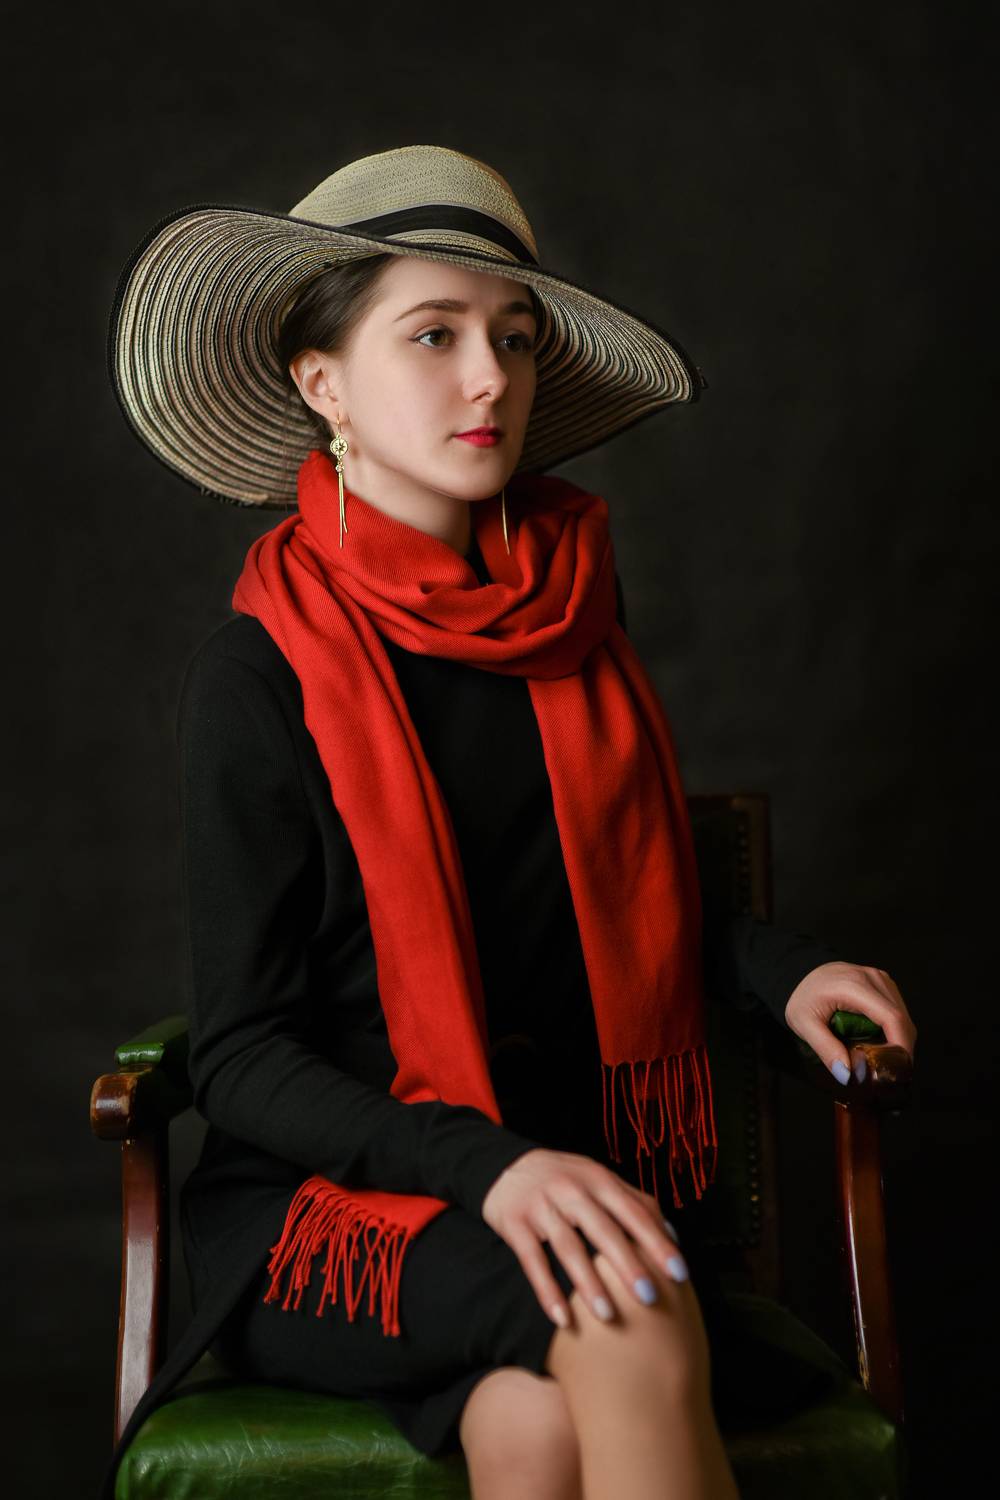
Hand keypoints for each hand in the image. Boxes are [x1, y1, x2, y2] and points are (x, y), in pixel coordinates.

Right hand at [480, 1146, 689, 1329]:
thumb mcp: (598, 1180)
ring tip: (608, 1315)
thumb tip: (672, 1236)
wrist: (506, 1166)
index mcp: (599, 1180)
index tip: (679, 1273)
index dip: (658, 1242)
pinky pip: (532, 1260)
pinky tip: (562, 1319)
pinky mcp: (515, 1222)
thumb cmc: (565, 1179)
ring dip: (588, 1283)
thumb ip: (633, 1203)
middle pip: (604, 1230)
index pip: (634, 1212)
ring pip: (569, 1246)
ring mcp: (542, 1205)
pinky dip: (547, 1290)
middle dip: (628, 1265)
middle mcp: (572, 1189)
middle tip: (650, 1298)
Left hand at [784, 961, 916, 1081]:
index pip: (891, 1017)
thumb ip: (826, 1049)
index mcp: (853, 985)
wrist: (802, 977)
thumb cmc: (803, 998)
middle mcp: (871, 978)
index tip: (897, 1070)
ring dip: (899, 1039)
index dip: (900, 1045)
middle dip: (901, 1049)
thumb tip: (847, 1074)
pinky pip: (898, 1010)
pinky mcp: (882, 983)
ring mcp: (879, 978)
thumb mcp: (803, 1024)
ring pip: (904, 1015)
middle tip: (889, 1073)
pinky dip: (895, 1029)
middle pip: (902, 1019)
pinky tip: (883, 1043)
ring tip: (884, 1060)